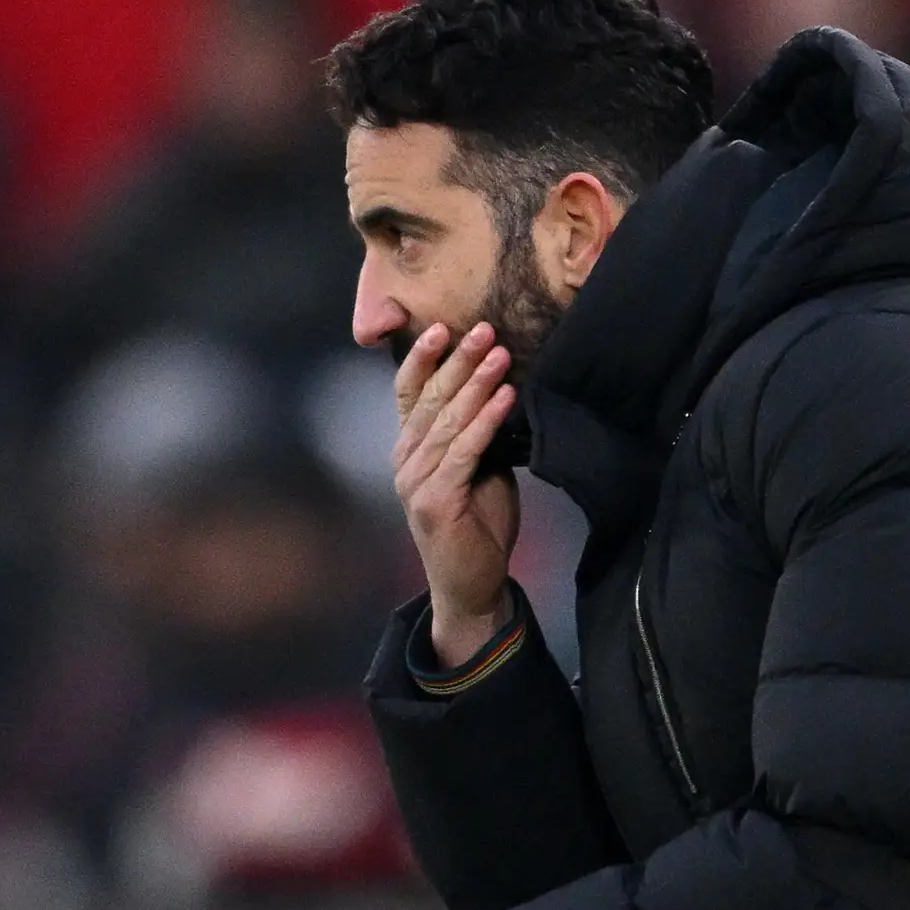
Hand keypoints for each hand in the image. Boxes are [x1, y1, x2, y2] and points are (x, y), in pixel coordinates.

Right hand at [392, 322, 521, 663]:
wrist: (472, 585)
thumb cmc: (478, 525)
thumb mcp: (478, 468)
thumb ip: (476, 433)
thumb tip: (498, 389)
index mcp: (410, 447)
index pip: (409, 392)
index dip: (422, 357)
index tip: (441, 325)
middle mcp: (405, 459)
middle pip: (430, 398)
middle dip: (458, 360)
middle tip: (485, 329)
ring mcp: (415, 480)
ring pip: (447, 421)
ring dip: (476, 384)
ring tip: (500, 355)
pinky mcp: (435, 501)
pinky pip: (463, 451)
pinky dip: (485, 421)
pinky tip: (504, 399)